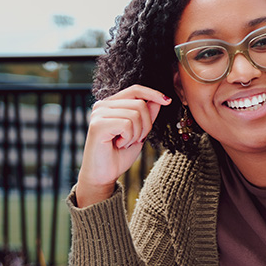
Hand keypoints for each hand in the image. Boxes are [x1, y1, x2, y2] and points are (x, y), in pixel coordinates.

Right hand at [75, 85, 171, 206]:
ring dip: (136, 134)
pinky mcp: (97, 124)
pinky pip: (127, 124)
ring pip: (135, 114)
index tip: (168, 101)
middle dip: (146, 125)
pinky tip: (118, 144)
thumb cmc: (119, 155)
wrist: (104, 175)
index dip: (153, 94)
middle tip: (135, 139)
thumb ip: (147, 116)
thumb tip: (159, 100)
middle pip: (140, 103)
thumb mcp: (139, 133)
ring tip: (124, 142)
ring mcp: (98, 113)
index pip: (135, 90)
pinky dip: (129, 138)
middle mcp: (103, 105)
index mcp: (112, 104)